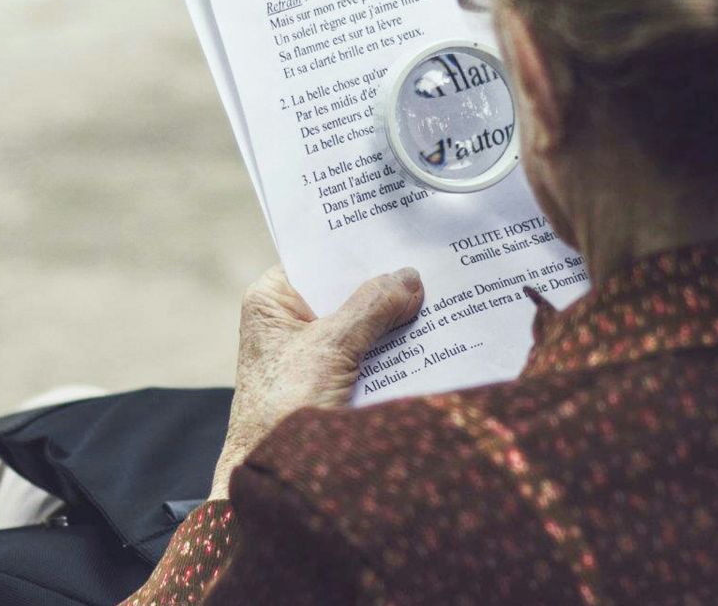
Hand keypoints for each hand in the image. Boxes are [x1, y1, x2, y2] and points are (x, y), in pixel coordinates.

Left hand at [210, 265, 423, 498]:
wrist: (275, 484)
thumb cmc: (283, 412)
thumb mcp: (330, 348)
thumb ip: (370, 307)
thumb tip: (409, 278)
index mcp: (273, 300)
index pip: (320, 258)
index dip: (358, 247)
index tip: (402, 232)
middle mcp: (291, 321)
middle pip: (346, 290)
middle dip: (386, 285)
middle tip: (433, 265)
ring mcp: (314, 353)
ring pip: (364, 324)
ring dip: (397, 319)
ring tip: (444, 296)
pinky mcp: (335, 382)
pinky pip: (371, 355)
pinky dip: (397, 349)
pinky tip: (434, 337)